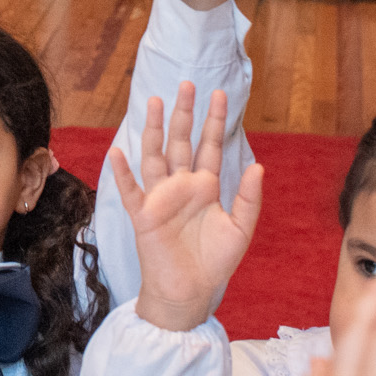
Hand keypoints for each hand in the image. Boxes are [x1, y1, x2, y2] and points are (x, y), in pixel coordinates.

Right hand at [106, 82, 263, 332]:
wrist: (189, 291)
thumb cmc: (214, 262)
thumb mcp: (240, 230)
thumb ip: (248, 199)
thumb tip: (258, 166)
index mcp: (205, 187)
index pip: (209, 146)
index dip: (213, 121)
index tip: (218, 95)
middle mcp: (181, 186)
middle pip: (181, 142)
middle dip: (184, 114)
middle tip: (187, 84)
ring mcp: (160, 198)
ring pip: (155, 155)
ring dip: (154, 130)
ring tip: (155, 102)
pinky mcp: (143, 214)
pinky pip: (130, 189)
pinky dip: (122, 172)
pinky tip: (117, 151)